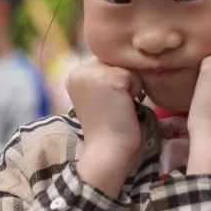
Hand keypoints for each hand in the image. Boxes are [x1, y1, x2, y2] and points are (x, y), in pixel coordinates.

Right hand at [66, 59, 141, 196]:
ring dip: (129, 87)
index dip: (116, 81)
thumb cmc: (109, 127)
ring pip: (126, 68)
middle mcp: (78, 71)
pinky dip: (135, 92)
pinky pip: (133, 76)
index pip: (107, 62)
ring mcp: (92, 73)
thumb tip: (126, 60)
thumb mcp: (100, 95)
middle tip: (114, 106)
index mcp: (74, 74)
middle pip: (116, 62)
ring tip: (118, 106)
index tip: (109, 103)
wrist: (108, 150)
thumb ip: (104, 75)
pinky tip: (123, 107)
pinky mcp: (108, 79)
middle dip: (122, 82)